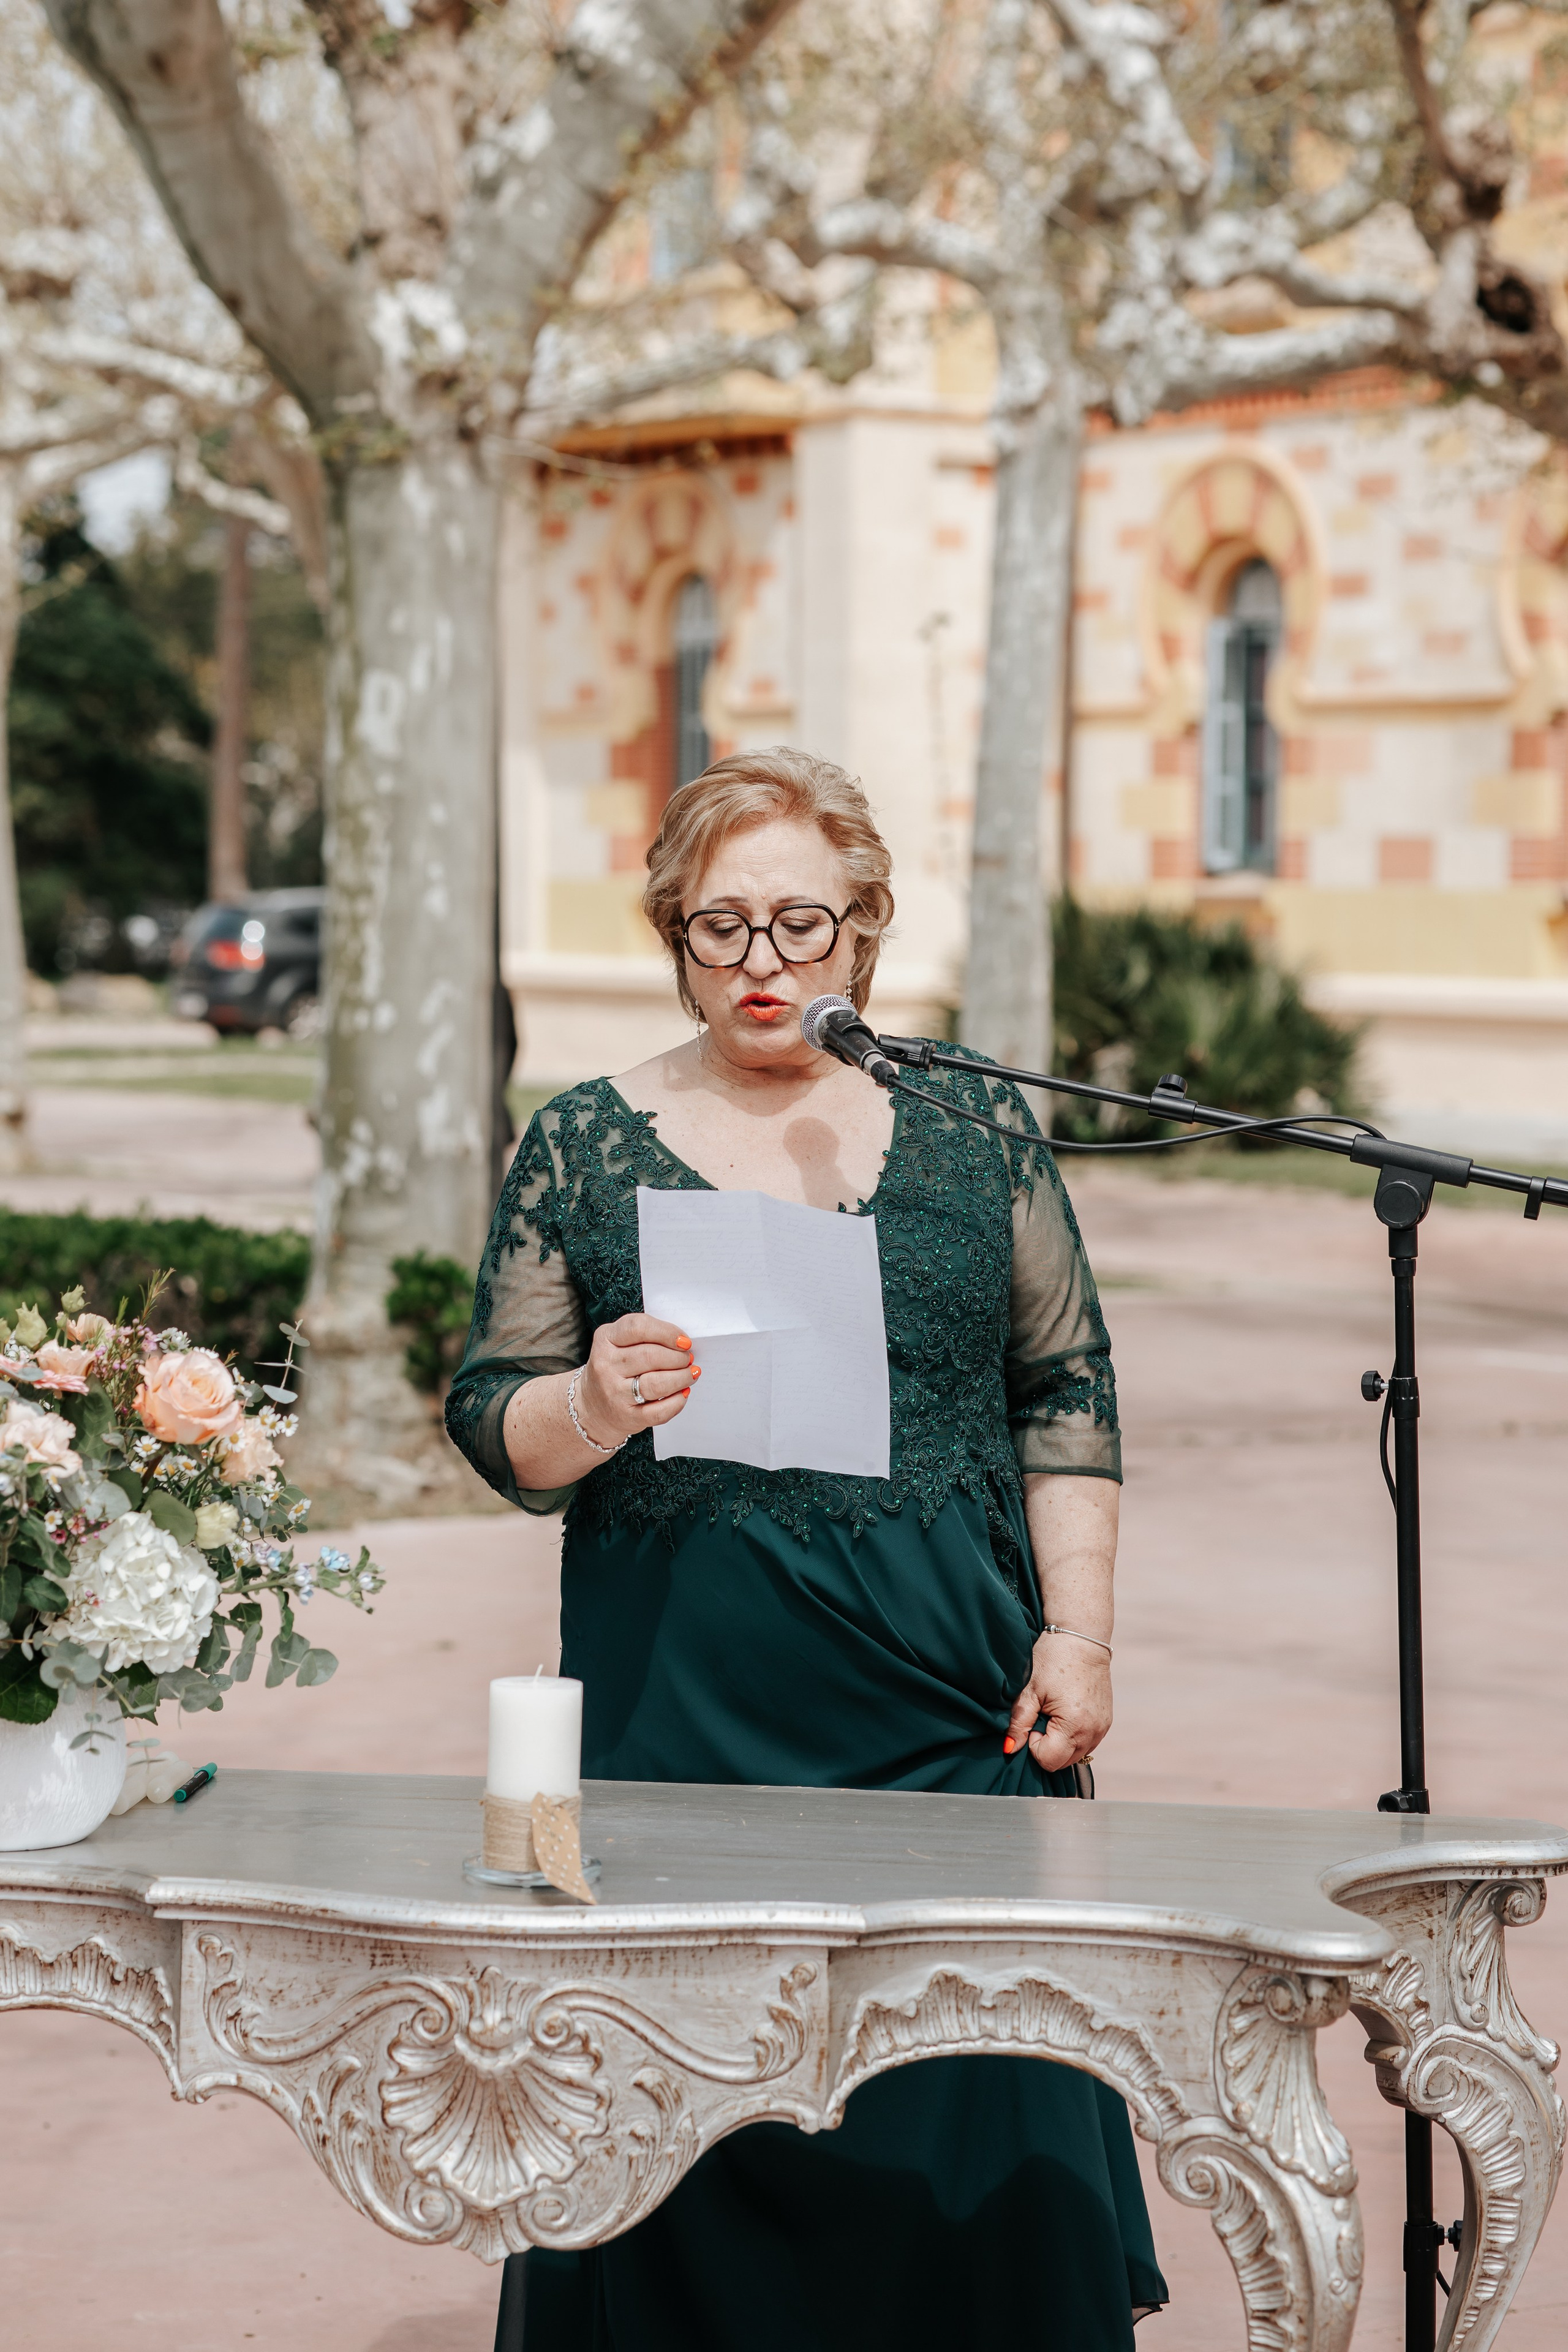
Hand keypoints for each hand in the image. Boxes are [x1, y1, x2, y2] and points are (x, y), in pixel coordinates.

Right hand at [573, 1314, 696, 1446]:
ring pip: (656, 1384)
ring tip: (690, 1374)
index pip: (638, 1327)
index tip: (684, 1341)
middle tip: (688, 1359)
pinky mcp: (626, 1416)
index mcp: (605, 1339)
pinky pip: (658, 1411)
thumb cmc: (614, 1368)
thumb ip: (646, 1337)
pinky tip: (682, 1393)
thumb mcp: (618, 1343)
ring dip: (681, 1378)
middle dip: (678, 1357)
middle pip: (651, 1356)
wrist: (592, 1405)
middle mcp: (606, 1365)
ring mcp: (614, 1393)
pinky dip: (677, 1402)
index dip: (667, 1333)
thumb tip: (682, 1343)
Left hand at [1003, 1630, 1111, 1771]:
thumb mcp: (1029, 1689)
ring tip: (1053, 1714)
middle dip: (1047, 1746)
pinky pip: (1087, 1743)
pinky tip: (1066, 1714)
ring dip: (1060, 1743)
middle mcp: (1093, 1731)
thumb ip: (1018, 1723)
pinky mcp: (1106, 1722)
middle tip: (1041, 1716)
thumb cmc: (1053, 1660)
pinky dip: (1073, 1737)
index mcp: (1074, 1724)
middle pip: (1063, 1762)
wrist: (1082, 1638)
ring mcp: (1102, 1728)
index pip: (1048, 1760)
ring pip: (1076, 1755)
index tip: (1033, 1718)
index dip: (1033, 1744)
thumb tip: (1009, 1748)